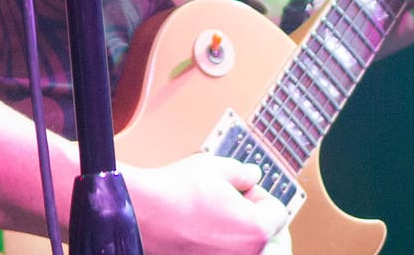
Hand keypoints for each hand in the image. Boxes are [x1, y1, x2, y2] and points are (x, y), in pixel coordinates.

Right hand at [127, 153, 291, 254]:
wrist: (135, 214)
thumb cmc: (171, 192)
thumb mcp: (214, 167)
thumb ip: (244, 172)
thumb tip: (254, 176)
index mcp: (256, 229)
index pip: (278, 212)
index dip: (259, 196)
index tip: (242, 191)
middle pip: (271, 240)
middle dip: (258, 222)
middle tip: (236, 208)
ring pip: (250, 251)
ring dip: (241, 237)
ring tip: (218, 221)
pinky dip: (221, 248)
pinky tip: (205, 235)